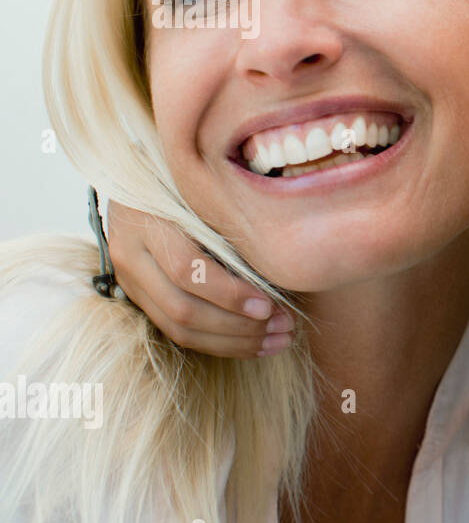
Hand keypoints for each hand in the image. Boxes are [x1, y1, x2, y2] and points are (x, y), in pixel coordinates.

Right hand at [105, 200, 293, 357]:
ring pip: (178, 328)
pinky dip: (220, 343)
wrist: (141, 178)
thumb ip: (230, 224)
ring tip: (279, 341)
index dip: (229, 293)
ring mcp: (129, 280)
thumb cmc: (190, 184)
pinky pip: (178, 332)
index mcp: (146, 221)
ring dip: (234, 342)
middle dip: (239, 326)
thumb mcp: (206, 194)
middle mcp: (130, 255)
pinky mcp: (139, 298)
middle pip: (182, 308)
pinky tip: (256, 344)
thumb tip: (282, 263)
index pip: (186, 270)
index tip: (270, 306)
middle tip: (285, 327)